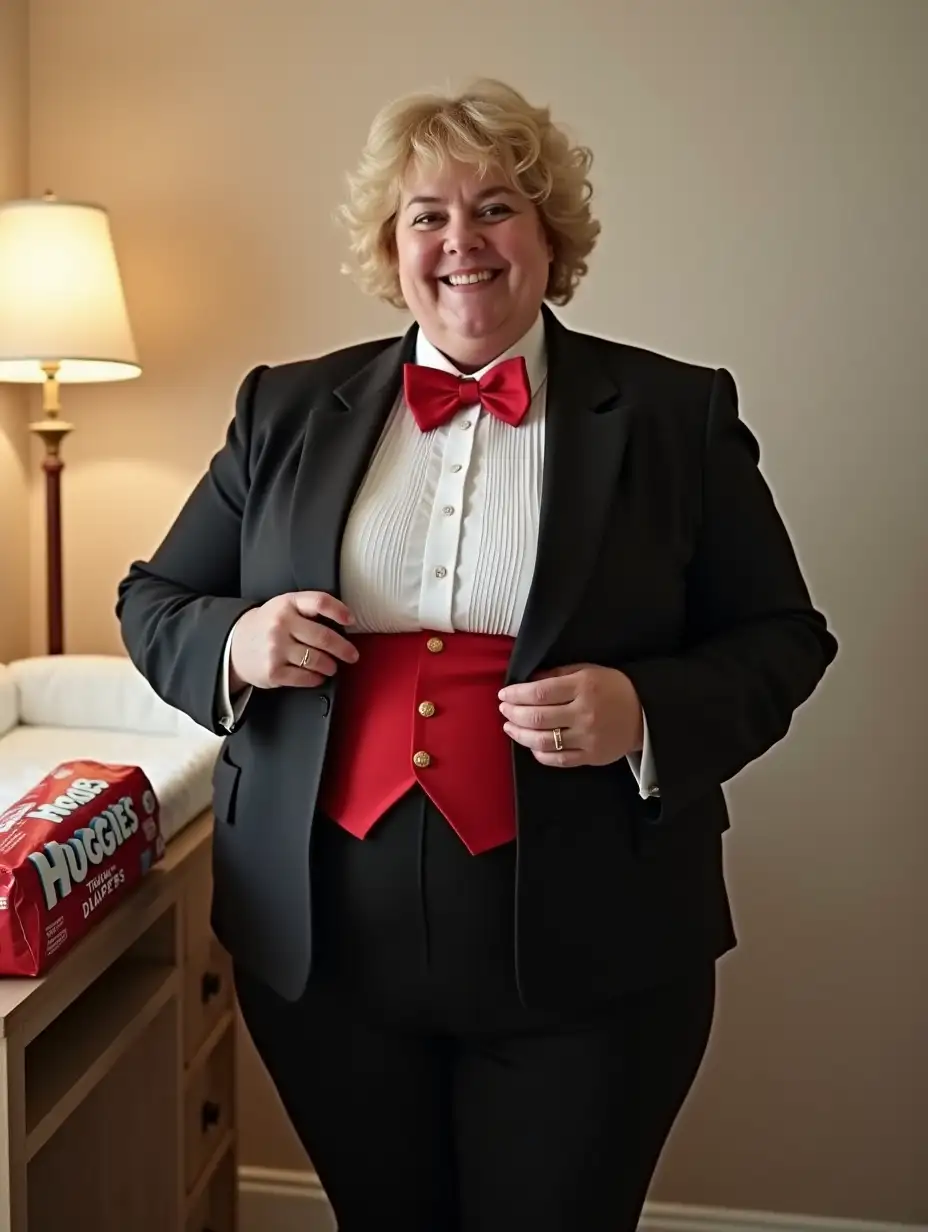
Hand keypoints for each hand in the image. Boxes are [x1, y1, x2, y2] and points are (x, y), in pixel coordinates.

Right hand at [228, 591, 357, 690]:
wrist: (234, 644)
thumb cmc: (267, 625)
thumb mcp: (283, 606)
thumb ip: (308, 609)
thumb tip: (342, 624)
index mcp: (287, 604)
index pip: (319, 602)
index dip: (339, 611)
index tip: (350, 620)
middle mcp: (281, 624)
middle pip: (324, 637)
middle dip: (343, 649)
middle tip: (352, 654)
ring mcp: (276, 649)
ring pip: (317, 659)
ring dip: (330, 665)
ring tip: (332, 666)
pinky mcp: (273, 671)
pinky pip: (305, 677)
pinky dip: (316, 678)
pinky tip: (317, 676)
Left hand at [498, 664, 643, 767]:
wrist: (645, 713)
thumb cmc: (613, 688)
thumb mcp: (588, 671)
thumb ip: (558, 674)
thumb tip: (529, 680)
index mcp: (583, 687)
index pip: (539, 693)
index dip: (516, 694)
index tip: (504, 694)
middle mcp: (584, 714)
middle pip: (537, 717)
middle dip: (514, 714)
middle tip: (503, 710)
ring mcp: (588, 738)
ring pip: (543, 741)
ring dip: (520, 735)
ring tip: (510, 727)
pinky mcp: (592, 757)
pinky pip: (558, 759)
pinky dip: (539, 753)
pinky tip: (531, 745)